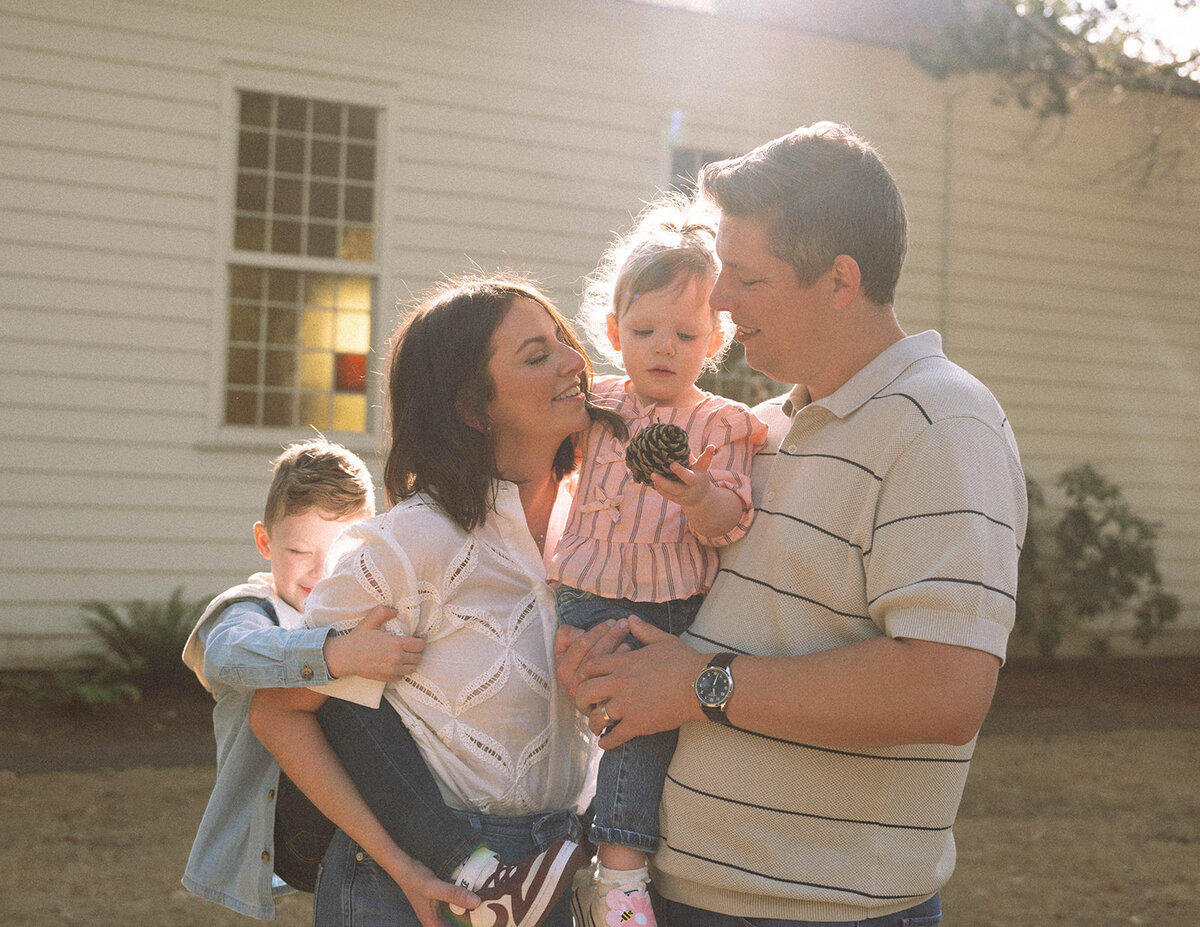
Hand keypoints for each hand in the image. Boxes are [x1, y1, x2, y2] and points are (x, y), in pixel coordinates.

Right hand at [323, 605, 423, 681]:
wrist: (345, 657)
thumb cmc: (358, 638)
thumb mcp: (369, 621)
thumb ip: (383, 612)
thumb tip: (396, 611)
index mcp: (395, 644)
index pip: (420, 645)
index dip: (420, 641)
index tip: (415, 639)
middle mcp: (396, 659)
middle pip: (418, 657)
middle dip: (416, 652)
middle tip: (410, 647)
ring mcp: (392, 670)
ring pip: (412, 669)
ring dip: (410, 662)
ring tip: (404, 656)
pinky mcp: (386, 678)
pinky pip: (401, 677)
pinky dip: (401, 672)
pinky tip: (395, 665)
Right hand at [389, 855, 478, 926]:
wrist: (403, 864)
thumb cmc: (415, 879)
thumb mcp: (435, 887)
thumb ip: (453, 895)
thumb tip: (477, 902)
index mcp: (433, 922)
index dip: (466, 926)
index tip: (481, 923)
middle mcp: (436, 918)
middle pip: (456, 924)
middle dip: (470, 920)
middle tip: (487, 914)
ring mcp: (439, 908)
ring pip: (458, 914)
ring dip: (469, 910)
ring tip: (485, 903)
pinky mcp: (442, 898)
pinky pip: (456, 903)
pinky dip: (465, 900)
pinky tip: (476, 894)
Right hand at [554, 618, 628, 703]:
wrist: (589, 707)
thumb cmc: (579, 674)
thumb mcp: (565, 655)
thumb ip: (565, 638)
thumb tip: (578, 631)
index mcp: (561, 666)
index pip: (580, 643)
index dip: (597, 631)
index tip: (610, 622)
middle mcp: (570, 680)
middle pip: (593, 652)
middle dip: (610, 634)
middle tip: (623, 623)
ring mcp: (584, 692)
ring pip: (602, 662)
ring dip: (615, 643)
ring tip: (626, 632)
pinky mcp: (597, 701)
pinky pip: (611, 676)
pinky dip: (621, 659)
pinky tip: (629, 650)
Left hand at [573, 616, 707, 748]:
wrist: (701, 685)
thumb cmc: (684, 661)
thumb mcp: (662, 640)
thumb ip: (643, 630)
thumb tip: (630, 619)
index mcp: (625, 662)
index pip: (591, 666)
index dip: (586, 675)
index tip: (587, 681)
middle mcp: (620, 683)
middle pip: (586, 691)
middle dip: (582, 699)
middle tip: (585, 704)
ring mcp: (627, 705)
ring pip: (597, 716)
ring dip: (593, 722)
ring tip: (596, 726)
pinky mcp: (637, 724)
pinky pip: (614, 736)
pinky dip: (607, 741)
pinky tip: (605, 743)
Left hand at [649, 444, 716, 508]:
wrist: (700, 497)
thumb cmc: (698, 474)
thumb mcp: (700, 465)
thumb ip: (693, 455)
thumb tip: (681, 439)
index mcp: (697, 478)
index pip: (690, 474)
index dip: (682, 469)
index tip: (672, 464)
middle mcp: (690, 488)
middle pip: (677, 487)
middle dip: (666, 481)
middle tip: (654, 474)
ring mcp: (683, 495)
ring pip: (670, 492)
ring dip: (660, 484)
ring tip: (652, 475)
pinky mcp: (676, 499)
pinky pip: (666, 495)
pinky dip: (659, 488)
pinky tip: (653, 481)